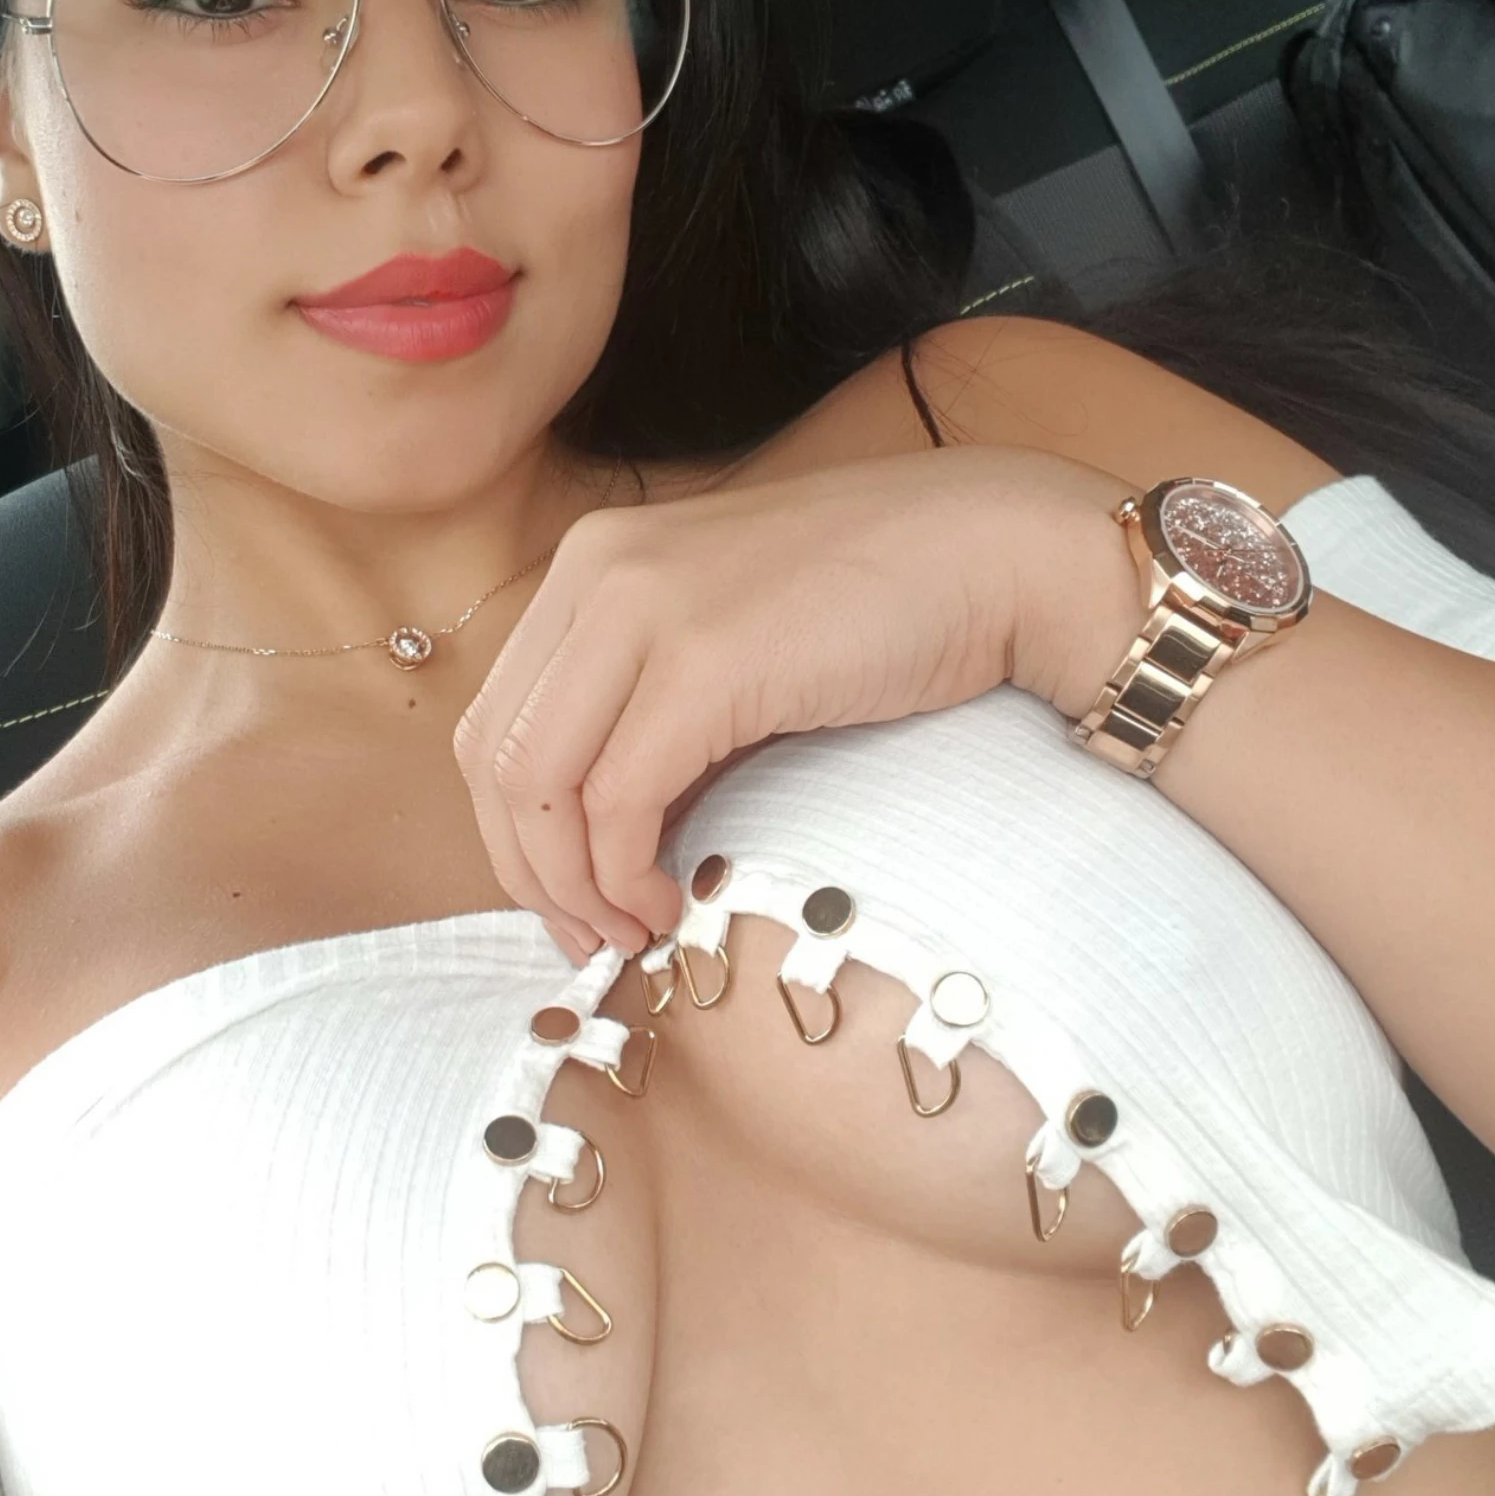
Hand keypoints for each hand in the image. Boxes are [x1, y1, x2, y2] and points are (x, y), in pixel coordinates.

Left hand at [451, 443, 1137, 960]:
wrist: (999, 555)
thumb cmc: (886, 606)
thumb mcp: (731, 641)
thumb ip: (652, 704)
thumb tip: (598, 829)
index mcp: (593, 561)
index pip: (496, 718)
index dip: (513, 831)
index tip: (564, 901)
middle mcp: (597, 570)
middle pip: (495, 756)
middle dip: (527, 870)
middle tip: (585, 939)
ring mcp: (644, 606)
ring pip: (537, 783)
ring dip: (571, 885)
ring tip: (630, 933)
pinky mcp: (704, 660)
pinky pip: (617, 799)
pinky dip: (625, 873)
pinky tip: (669, 902)